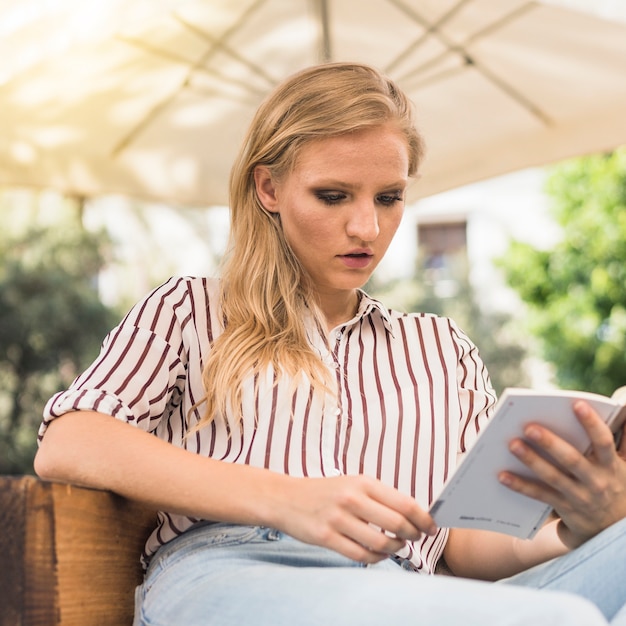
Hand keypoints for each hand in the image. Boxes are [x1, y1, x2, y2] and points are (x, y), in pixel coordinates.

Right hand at [276, 474, 436, 563]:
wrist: (286, 498)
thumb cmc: (325, 492)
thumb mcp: (352, 483)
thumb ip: (379, 496)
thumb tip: (413, 514)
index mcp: (362, 482)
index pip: (404, 502)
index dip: (423, 518)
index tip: (431, 526)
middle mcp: (352, 498)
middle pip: (397, 523)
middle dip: (413, 534)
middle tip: (415, 537)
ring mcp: (338, 519)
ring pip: (380, 542)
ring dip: (395, 548)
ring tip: (397, 546)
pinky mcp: (326, 537)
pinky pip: (361, 555)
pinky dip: (376, 558)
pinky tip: (379, 554)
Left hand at [499, 400, 625, 547]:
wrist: (615, 530)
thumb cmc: (613, 484)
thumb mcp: (624, 464)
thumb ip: (623, 440)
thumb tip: (625, 406)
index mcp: (610, 465)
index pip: (603, 442)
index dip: (592, 423)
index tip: (576, 404)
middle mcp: (595, 481)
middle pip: (572, 460)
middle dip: (551, 443)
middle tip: (529, 427)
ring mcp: (579, 496)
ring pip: (553, 477)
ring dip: (532, 461)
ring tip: (512, 444)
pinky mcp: (563, 508)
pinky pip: (539, 495)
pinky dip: (520, 485)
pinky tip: (502, 475)